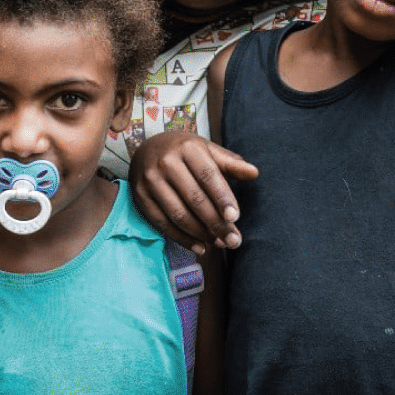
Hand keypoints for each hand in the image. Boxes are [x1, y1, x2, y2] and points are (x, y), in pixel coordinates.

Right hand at [130, 131, 257, 253]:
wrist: (146, 148)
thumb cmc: (184, 151)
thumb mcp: (206, 150)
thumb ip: (230, 163)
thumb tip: (255, 173)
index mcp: (187, 148)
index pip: (208, 176)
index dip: (222, 198)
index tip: (235, 218)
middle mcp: (166, 162)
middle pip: (194, 198)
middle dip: (216, 223)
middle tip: (233, 241)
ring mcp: (150, 180)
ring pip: (178, 214)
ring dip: (200, 234)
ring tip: (218, 244)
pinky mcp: (140, 196)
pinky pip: (162, 222)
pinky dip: (181, 238)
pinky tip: (199, 247)